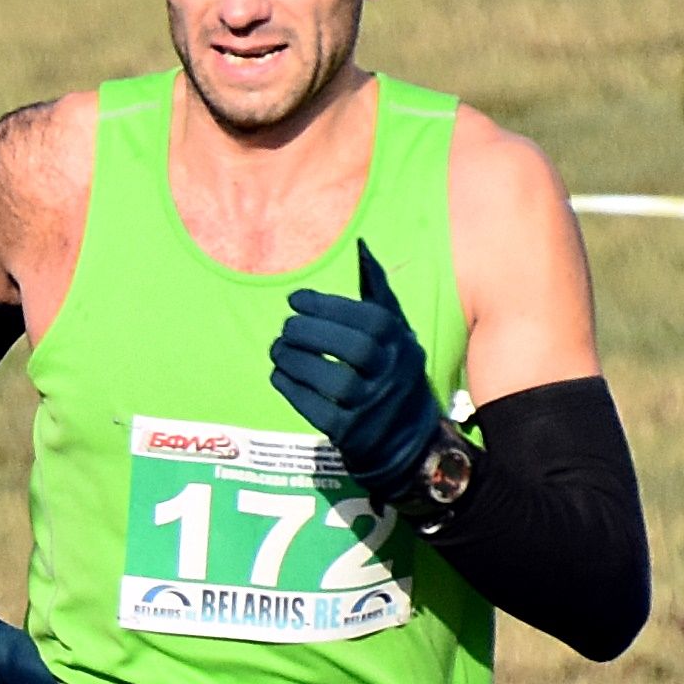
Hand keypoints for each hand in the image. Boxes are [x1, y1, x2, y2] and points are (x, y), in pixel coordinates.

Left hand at [266, 245, 443, 490]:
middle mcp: (392, 373)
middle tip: (284, 327)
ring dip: (297, 361)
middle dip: (312, 332)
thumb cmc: (393, 370)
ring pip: (335, 382)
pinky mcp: (351, 433)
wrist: (407, 437)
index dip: (328, 306)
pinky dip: (292, 390)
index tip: (295, 299)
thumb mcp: (396, 330)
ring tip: (276, 349)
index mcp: (401, 343)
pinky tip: (279, 375)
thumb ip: (377, 292)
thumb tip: (361, 246)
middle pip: (355, 349)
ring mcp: (373, 406)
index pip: (369, 319)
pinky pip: (318, 411)